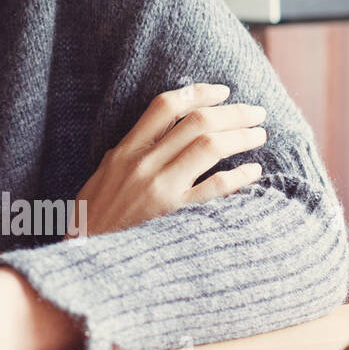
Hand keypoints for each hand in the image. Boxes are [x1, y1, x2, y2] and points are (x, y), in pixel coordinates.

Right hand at [72, 83, 266, 237]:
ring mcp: (160, 188)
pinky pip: (214, 188)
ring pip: (209, 146)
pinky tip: (254, 172)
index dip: (198, 92)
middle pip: (196, 122)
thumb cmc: (97, 217)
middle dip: (233, 113)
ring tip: (259, 135)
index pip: (165, 106)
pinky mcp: (175, 214)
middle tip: (256, 112)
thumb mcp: (105, 175)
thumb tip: (164, 132)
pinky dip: (239, 176)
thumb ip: (131, 152)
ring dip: (241, 137)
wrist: (89, 258)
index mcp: (125, 151)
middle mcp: (143, 164)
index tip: (222, 92)